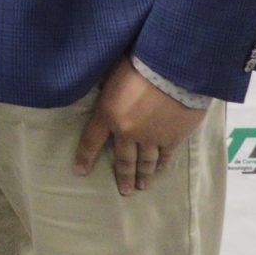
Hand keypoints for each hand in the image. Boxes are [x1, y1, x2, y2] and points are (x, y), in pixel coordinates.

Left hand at [73, 56, 209, 196]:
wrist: (175, 69)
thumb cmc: (139, 63)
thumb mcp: (112, 72)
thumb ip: (107, 88)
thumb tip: (101, 90)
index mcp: (108, 115)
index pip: (91, 140)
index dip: (85, 157)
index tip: (80, 171)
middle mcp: (128, 131)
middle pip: (123, 159)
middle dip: (122, 176)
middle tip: (124, 191)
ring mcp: (152, 137)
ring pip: (146, 161)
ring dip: (143, 175)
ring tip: (141, 186)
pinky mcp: (174, 137)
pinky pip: (166, 155)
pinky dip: (163, 163)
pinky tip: (160, 169)